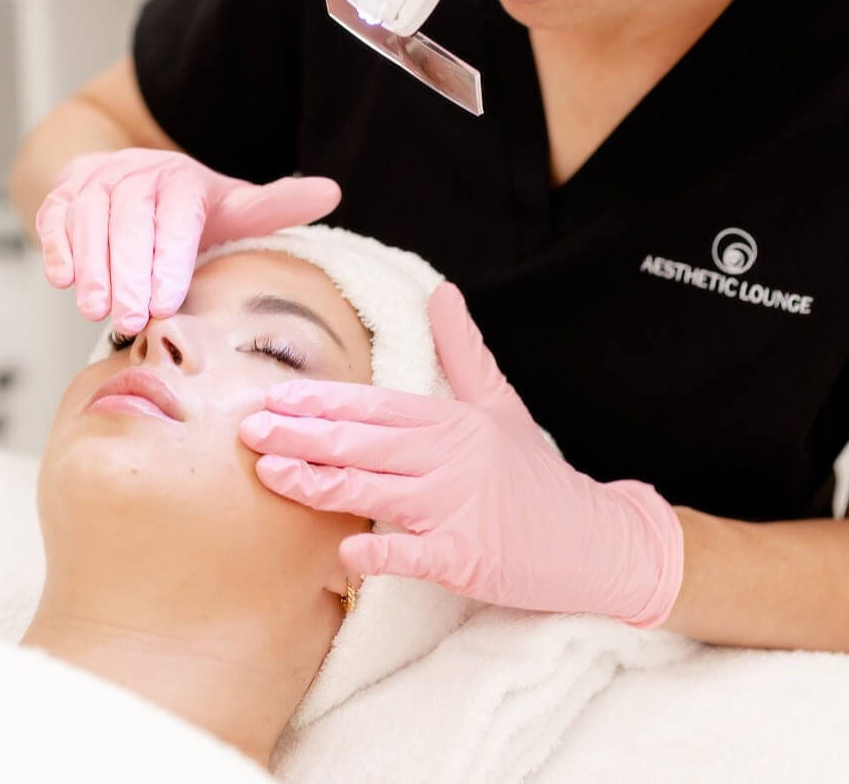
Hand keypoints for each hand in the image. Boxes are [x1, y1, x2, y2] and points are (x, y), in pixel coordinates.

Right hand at [35, 148, 340, 331]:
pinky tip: (64, 280)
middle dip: (129, 271)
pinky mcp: (61, 195)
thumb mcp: (233, 206)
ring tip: (98, 311)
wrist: (127, 179)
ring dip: (92, 265)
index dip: (170, 256)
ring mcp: (95, 182)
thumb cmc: (187, 208)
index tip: (168, 300)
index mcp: (182, 179)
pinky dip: (56, 247)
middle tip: (133, 319)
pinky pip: (54, 218)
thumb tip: (332, 191)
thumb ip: (274, 206)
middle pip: (129, 218)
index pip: (177, 214)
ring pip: (88, 218)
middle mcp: (136, 174)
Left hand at [237, 281, 684, 626]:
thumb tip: (442, 291)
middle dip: (302, 435)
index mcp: (454, 420)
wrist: (599, 539)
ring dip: (320, 484)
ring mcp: (460, 507)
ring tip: (272, 476)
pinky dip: (380, 553)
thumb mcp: (500, 404)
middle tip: (248, 431)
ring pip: (376, 491)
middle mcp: (453, 457)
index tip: (274, 396)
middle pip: (365, 443)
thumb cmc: (537, 475)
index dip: (322, 400)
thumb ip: (463, 351)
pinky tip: (344, 554)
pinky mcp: (469, 558)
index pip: (376, 405)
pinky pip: (414, 554)